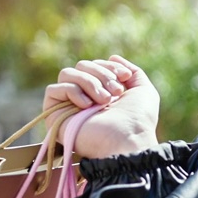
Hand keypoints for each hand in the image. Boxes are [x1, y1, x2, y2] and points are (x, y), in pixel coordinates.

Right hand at [43, 54, 159, 158]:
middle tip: (115, 92)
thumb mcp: (143, 90)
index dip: (109, 66)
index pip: (95, 65)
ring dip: (89, 82)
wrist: (128, 140)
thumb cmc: (138, 120)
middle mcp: (84, 96)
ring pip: (67, 73)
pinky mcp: (54, 115)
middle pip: (81, 65)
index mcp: (102, 90)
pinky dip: (72, 91)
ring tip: (104, 100)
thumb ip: (132, 71)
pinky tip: (87, 105)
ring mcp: (68, 105)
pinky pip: (54, 89)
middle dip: (102, 75)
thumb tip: (112, 57)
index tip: (125, 76)